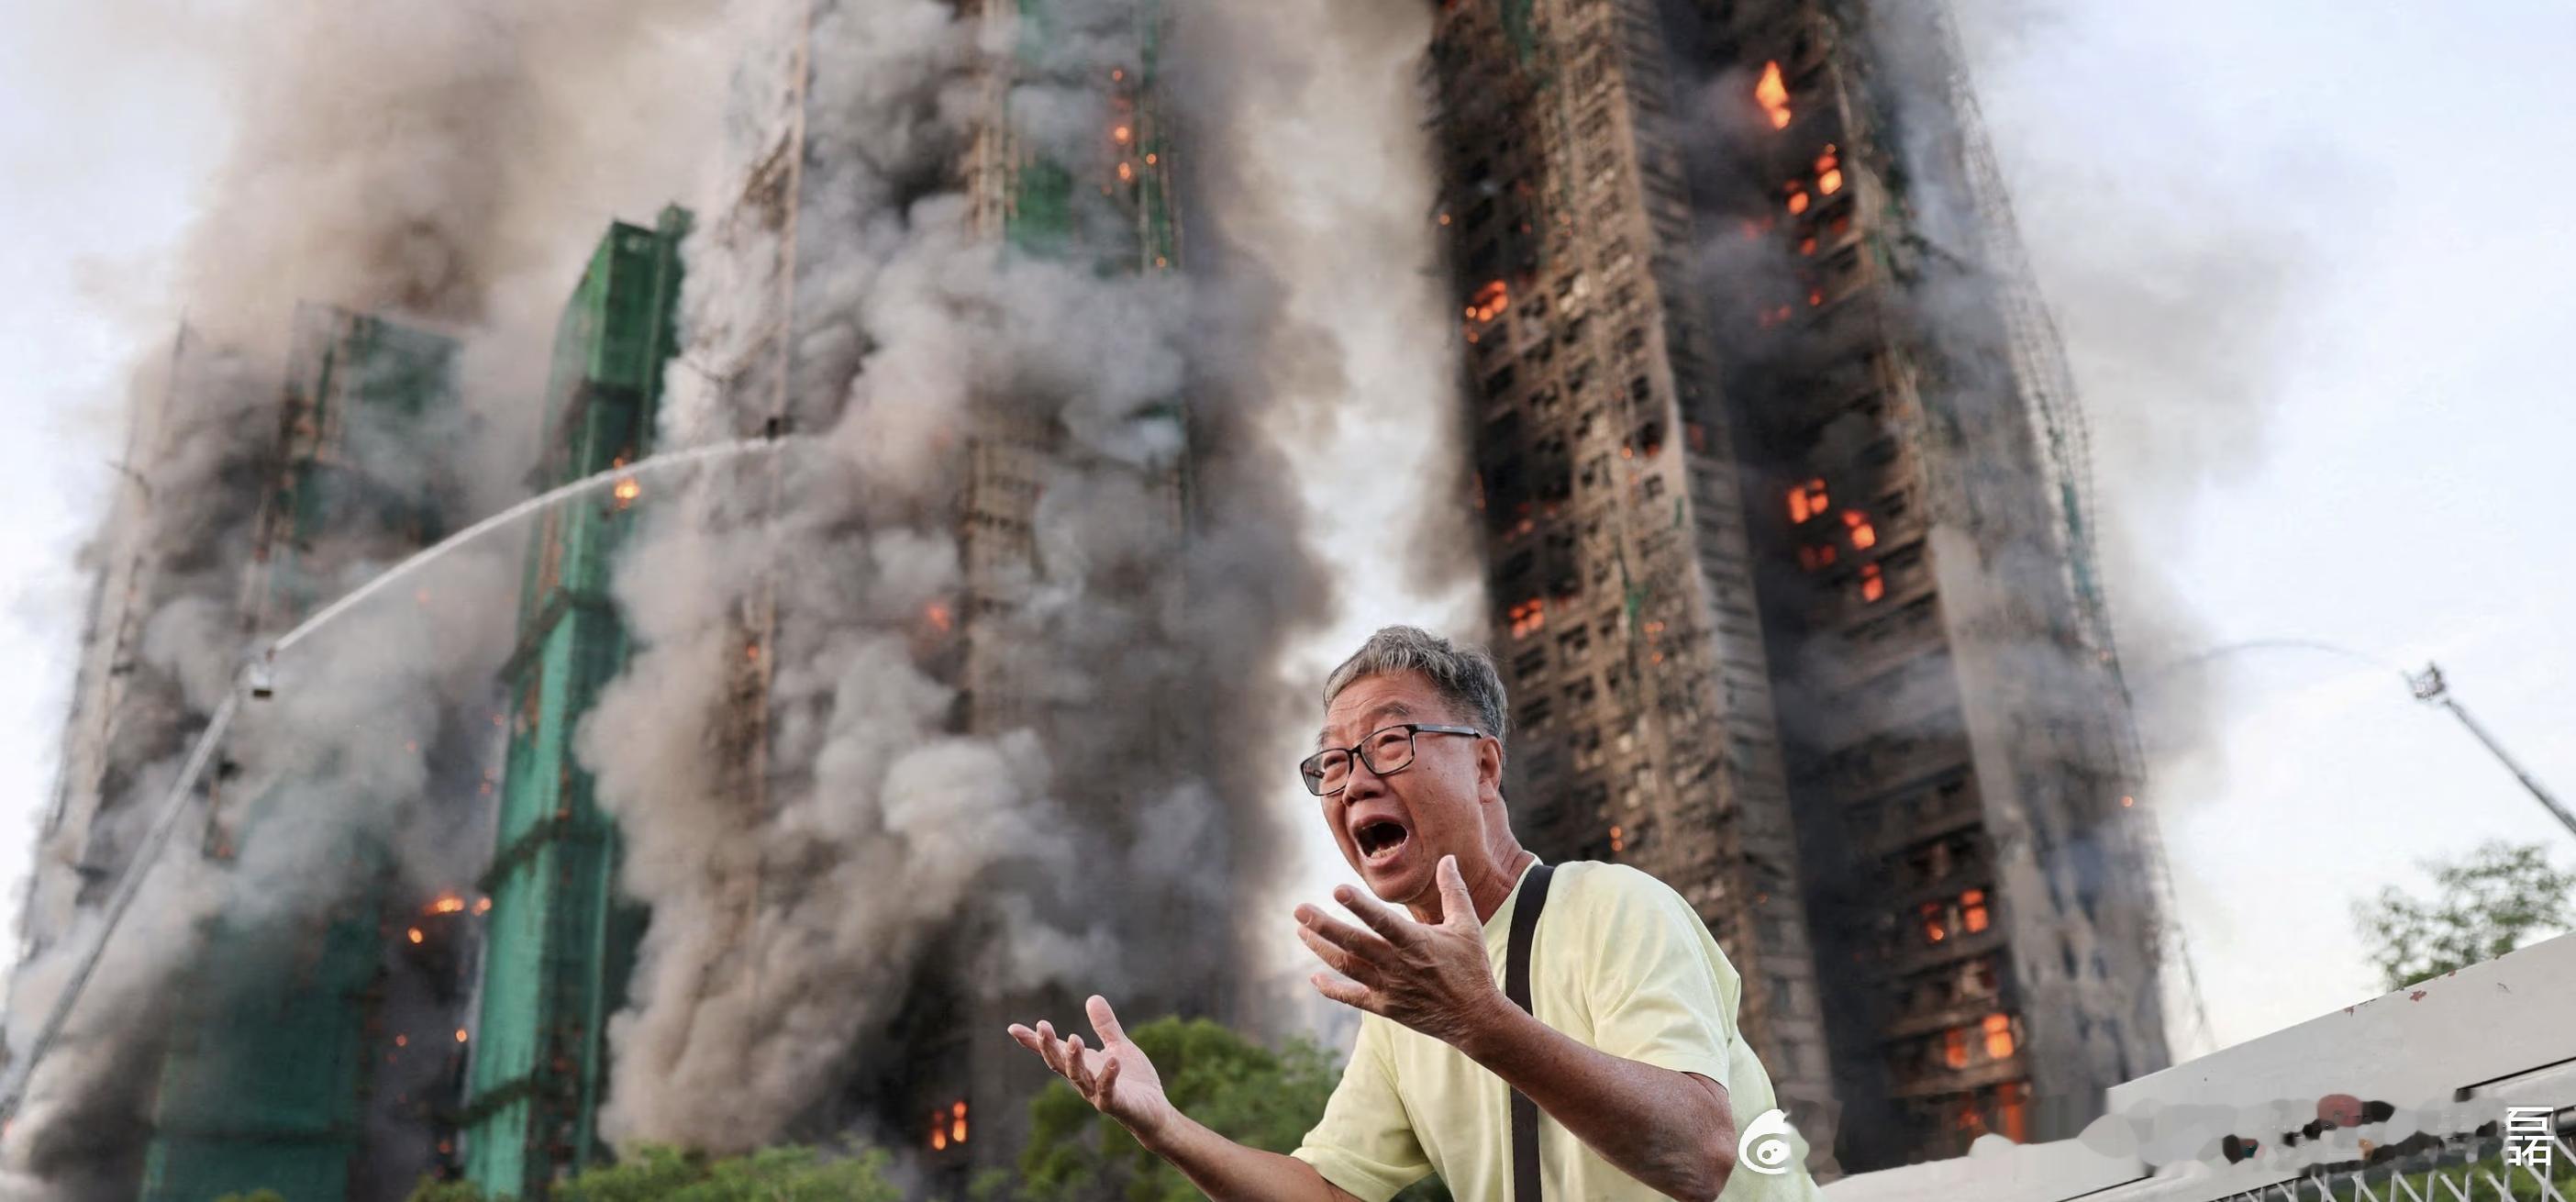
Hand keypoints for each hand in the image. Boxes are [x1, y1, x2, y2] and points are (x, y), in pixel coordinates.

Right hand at [1008, 995, 1175, 1141]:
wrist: (1154, 1112)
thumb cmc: (1134, 1081)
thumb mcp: (1118, 1047)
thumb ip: (1105, 1026)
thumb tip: (1092, 997)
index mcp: (1083, 1065)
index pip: (1054, 1052)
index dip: (1033, 1042)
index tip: (1012, 1028)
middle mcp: (1084, 1080)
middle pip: (1059, 1063)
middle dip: (1048, 1046)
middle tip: (1041, 1025)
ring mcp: (1097, 1093)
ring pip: (1078, 1077)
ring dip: (1074, 1059)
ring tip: (1075, 1038)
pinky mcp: (1116, 1104)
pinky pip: (1108, 1091)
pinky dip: (1108, 1076)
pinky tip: (1114, 1061)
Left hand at [1295, 855, 1508, 1047]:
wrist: (1475, 1018)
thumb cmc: (1471, 967)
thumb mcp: (1467, 926)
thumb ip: (1454, 890)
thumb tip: (1447, 857)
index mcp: (1416, 942)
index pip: (1383, 921)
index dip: (1360, 906)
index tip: (1337, 889)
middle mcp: (1397, 965)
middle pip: (1354, 943)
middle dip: (1324, 926)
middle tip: (1299, 909)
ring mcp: (1388, 987)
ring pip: (1347, 966)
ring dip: (1321, 948)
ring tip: (1300, 931)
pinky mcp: (1384, 1007)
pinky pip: (1351, 997)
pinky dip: (1331, 989)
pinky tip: (1314, 978)